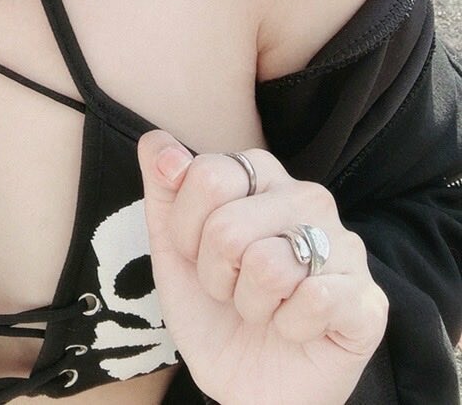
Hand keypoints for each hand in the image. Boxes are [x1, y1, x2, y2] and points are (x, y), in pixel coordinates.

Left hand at [137, 130, 388, 404]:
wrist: (247, 387)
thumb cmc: (214, 312)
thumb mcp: (172, 251)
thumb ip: (162, 189)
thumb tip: (158, 144)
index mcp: (261, 176)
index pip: (207, 175)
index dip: (185, 230)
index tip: (196, 255)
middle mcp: (308, 198)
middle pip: (228, 226)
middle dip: (215, 274)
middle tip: (232, 291)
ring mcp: (345, 245)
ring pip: (268, 264)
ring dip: (250, 304)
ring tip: (263, 309)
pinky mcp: (367, 299)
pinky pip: (313, 301)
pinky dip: (288, 327)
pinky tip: (294, 328)